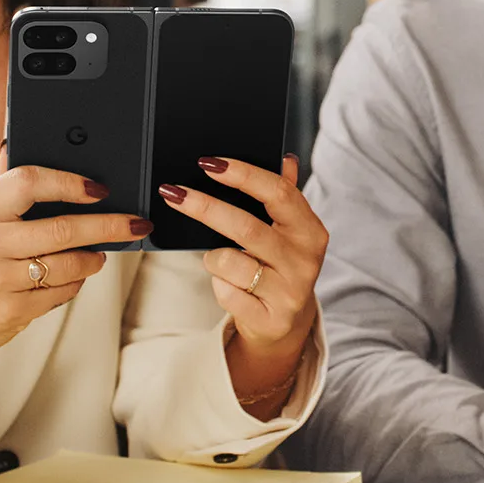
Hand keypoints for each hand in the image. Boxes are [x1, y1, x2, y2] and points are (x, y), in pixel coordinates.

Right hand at [0, 163, 149, 409]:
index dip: (69, 182)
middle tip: (133, 223)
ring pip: (67, 264)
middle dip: (107, 225)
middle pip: (62, 229)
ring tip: (98, 253)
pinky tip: (74, 277)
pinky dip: (76, 283)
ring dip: (93, 258)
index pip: (27, 182)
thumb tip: (16, 140)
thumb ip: (4, 186)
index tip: (99, 188)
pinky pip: (61, 292)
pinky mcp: (10, 310)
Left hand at [157, 156, 326, 416]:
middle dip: (204, 207)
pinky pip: (225, 292)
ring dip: (212, 257)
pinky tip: (230, 286)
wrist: (286, 324)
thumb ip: (284, 195)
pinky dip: (218, 285)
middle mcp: (304, 260)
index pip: (278, 192)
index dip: (243, 174)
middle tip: (173, 192)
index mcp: (310, 230)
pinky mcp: (270, 319)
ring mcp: (289, 292)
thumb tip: (284, 157)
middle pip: (246, 226)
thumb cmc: (280, 267)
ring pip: (229, 262)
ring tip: (221, 260)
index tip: (208, 164)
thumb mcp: (288, 231)